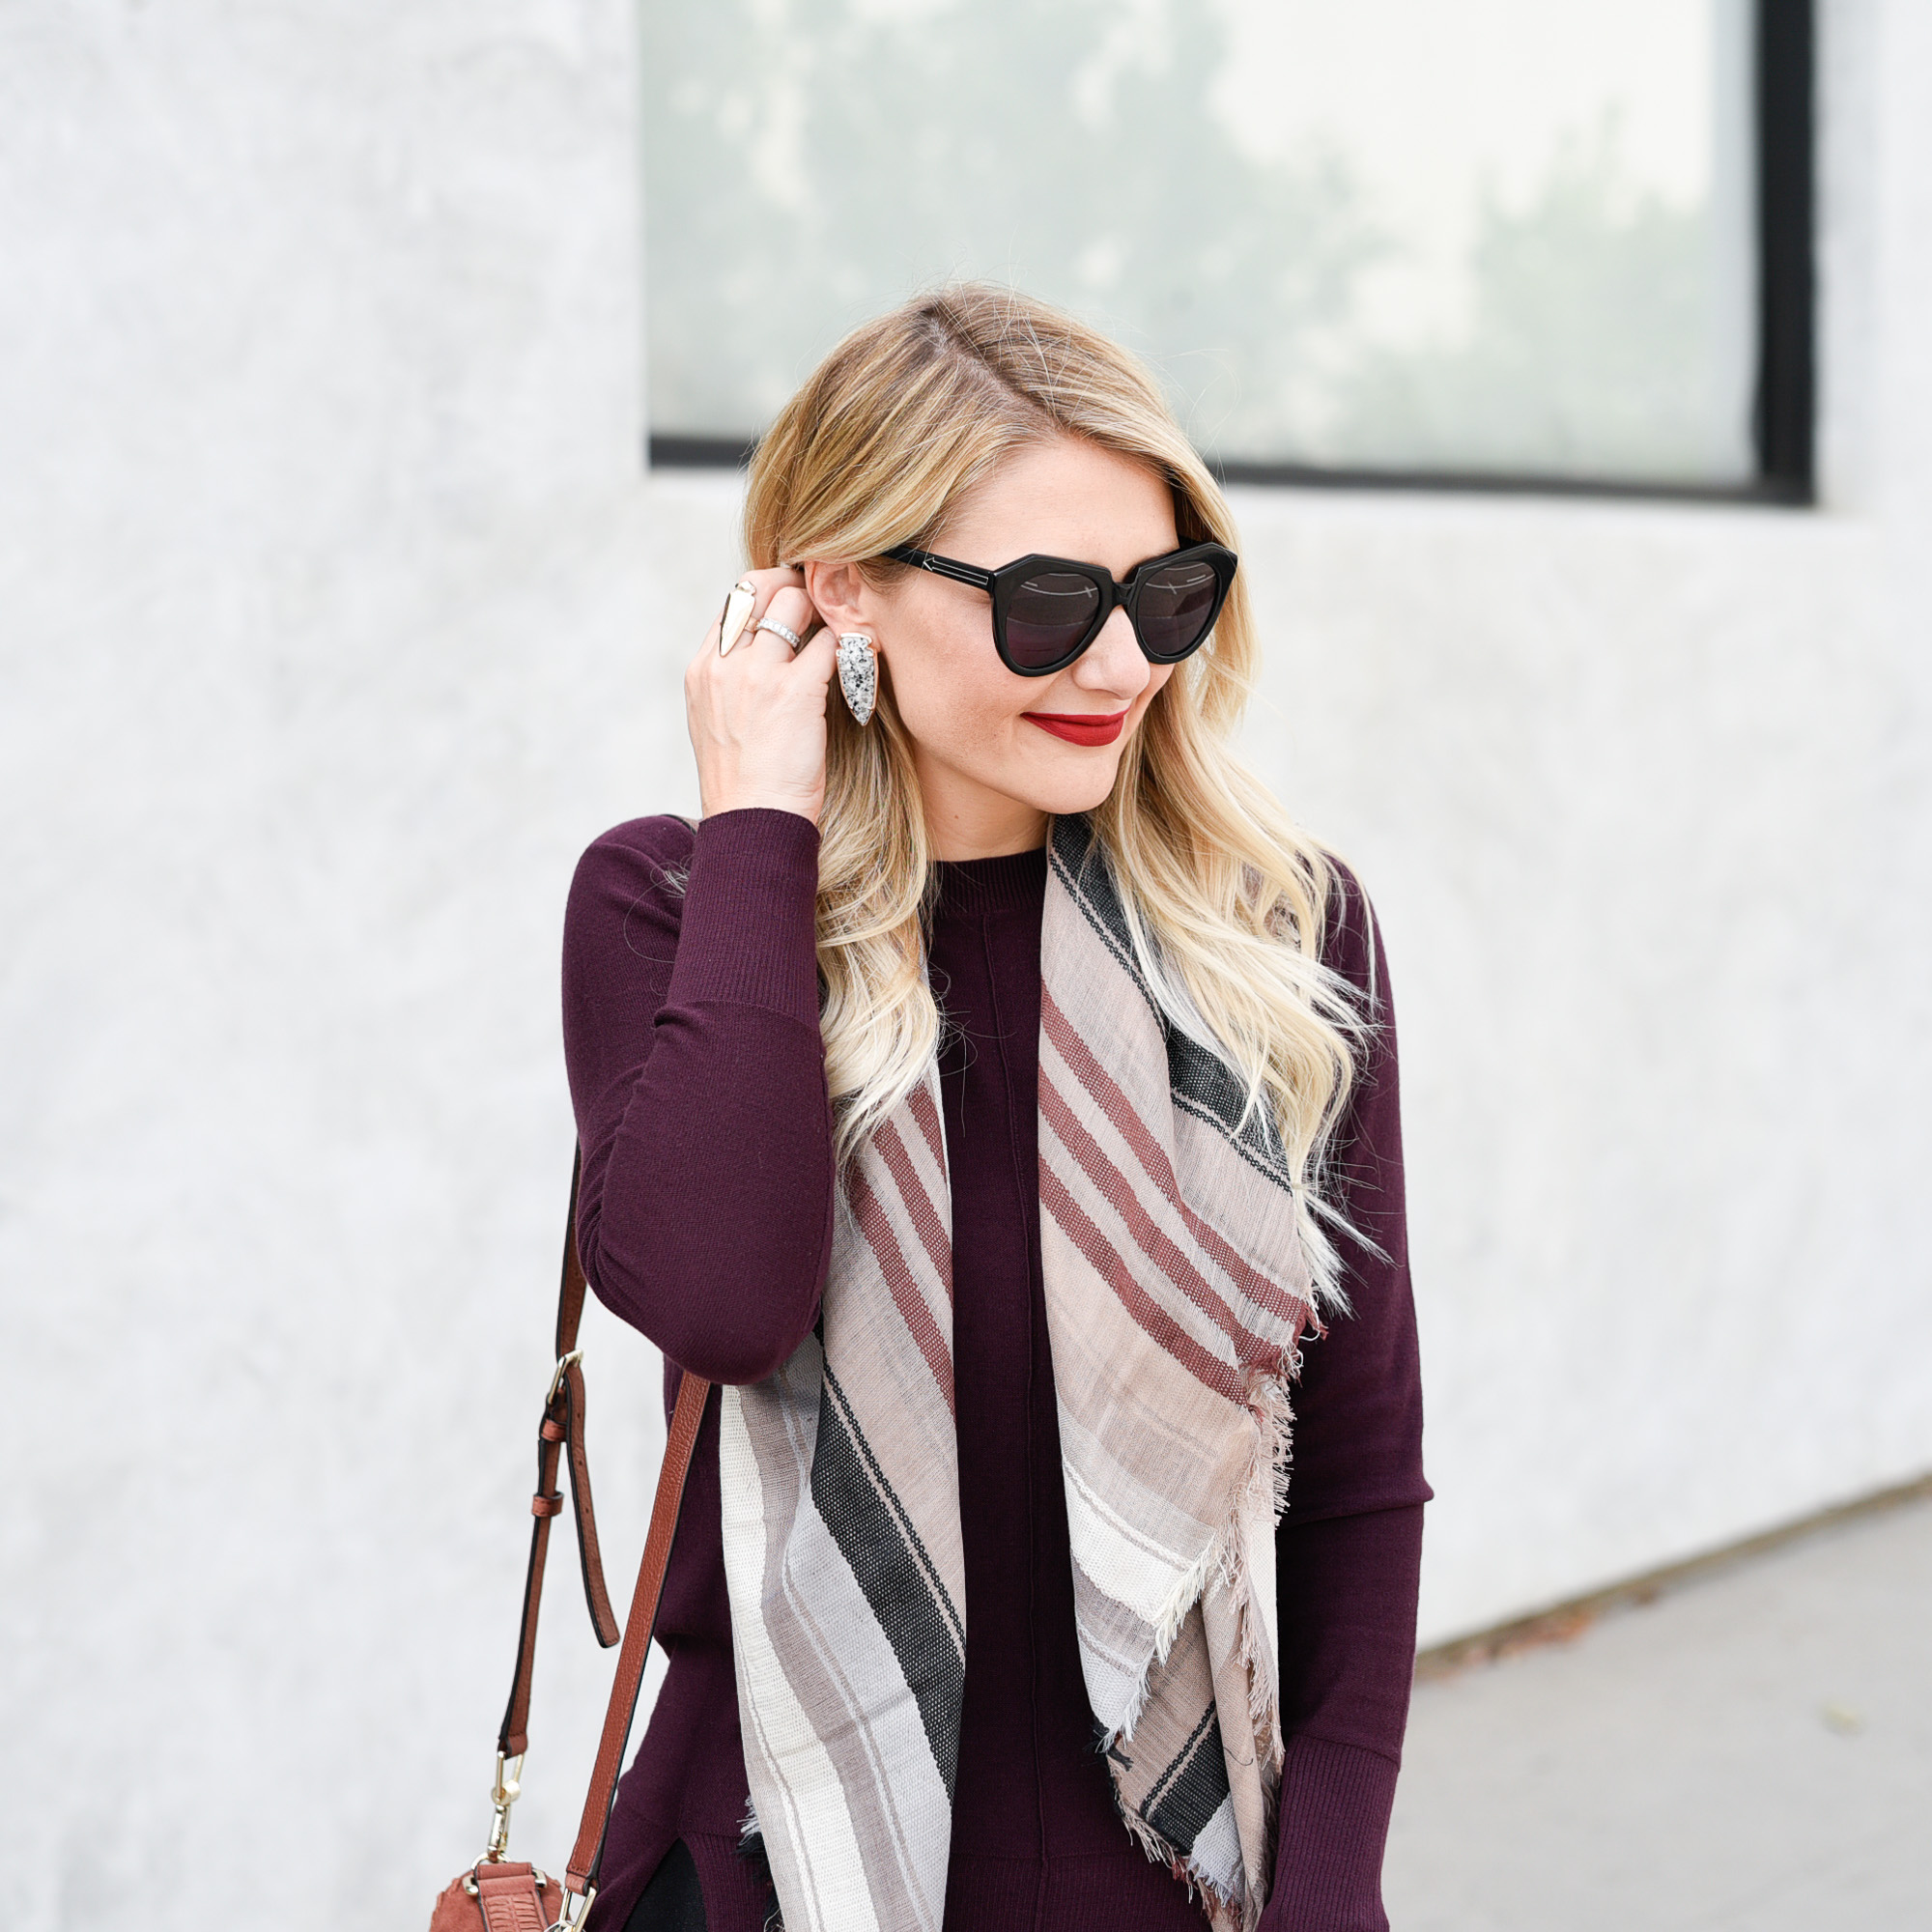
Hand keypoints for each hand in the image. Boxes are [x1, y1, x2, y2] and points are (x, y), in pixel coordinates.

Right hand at [685, 567, 838, 823]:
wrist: (752, 823)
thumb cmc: (743, 785)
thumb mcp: (717, 724)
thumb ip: (731, 684)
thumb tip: (763, 658)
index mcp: (701, 671)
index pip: (733, 602)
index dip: (768, 595)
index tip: (793, 604)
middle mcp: (723, 664)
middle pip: (759, 588)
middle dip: (796, 588)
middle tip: (823, 602)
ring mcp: (758, 674)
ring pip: (795, 604)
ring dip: (824, 610)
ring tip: (844, 626)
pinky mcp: (796, 690)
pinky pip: (830, 642)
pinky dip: (849, 644)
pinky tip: (859, 655)